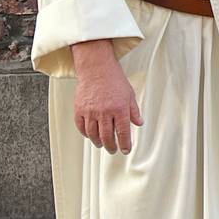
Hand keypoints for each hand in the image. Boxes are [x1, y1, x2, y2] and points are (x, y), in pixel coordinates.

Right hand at [71, 39, 142, 154]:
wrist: (96, 68)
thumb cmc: (114, 79)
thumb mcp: (130, 94)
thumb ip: (134, 111)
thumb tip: (139, 123)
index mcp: (119, 109)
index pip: (123, 132)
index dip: (125, 144)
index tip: (126, 150)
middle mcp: (104, 112)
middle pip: (107, 137)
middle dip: (111, 146)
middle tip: (114, 150)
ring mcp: (90, 111)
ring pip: (93, 134)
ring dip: (98, 142)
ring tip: (102, 145)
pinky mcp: (79, 109)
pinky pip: (81, 127)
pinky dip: (86, 134)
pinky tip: (90, 136)